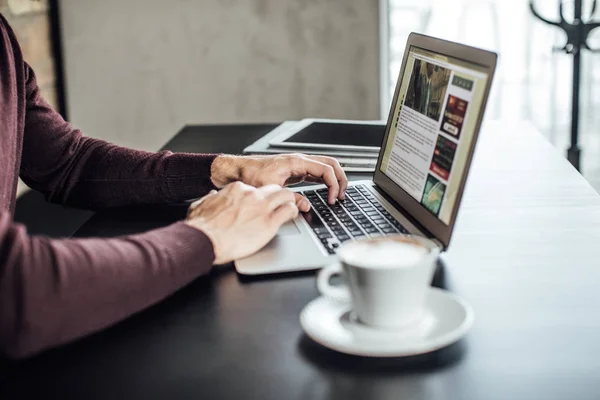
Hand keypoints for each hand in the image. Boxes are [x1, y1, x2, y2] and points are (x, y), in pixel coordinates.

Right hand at [185, 182, 298, 263]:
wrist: (204, 240)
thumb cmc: (202, 228)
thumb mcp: (200, 205)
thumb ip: (209, 198)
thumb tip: (212, 195)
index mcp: (237, 190)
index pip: (256, 188)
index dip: (260, 197)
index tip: (260, 204)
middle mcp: (251, 195)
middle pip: (274, 188)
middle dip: (278, 195)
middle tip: (279, 204)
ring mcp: (262, 207)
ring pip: (286, 195)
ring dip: (289, 201)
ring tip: (290, 208)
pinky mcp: (270, 223)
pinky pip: (289, 211)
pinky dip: (293, 212)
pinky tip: (292, 216)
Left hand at [210, 154, 347, 209]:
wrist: (238, 171)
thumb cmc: (251, 176)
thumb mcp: (271, 189)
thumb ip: (290, 198)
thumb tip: (306, 206)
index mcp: (296, 161)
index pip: (326, 169)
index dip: (334, 185)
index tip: (332, 199)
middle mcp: (300, 160)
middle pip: (331, 164)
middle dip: (341, 179)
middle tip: (342, 196)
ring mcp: (299, 164)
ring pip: (326, 166)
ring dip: (335, 179)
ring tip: (337, 195)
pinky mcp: (296, 170)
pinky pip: (317, 172)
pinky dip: (326, 181)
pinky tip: (326, 192)